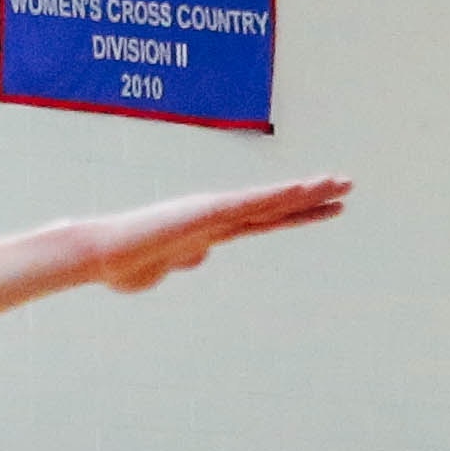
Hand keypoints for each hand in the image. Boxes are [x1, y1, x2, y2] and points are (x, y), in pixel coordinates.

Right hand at [81, 175, 350, 294]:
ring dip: (307, 192)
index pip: (266, 219)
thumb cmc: (127, 262)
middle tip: (348, 186)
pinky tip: (302, 191)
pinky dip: (277, 197)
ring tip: (340, 184)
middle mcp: (218, 215)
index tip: (327, 206)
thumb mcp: (167, 265)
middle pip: (275, 205)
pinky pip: (249, 204)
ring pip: (270, 200)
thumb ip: (187, 256)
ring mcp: (213, 212)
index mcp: (213, 228)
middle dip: (313, 197)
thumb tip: (201, 254)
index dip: (298, 212)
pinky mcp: (205, 213)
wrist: (101, 255)